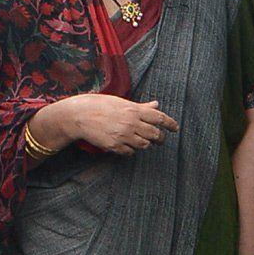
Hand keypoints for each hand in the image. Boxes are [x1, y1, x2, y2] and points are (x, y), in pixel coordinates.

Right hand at [60, 94, 179, 155]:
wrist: (78, 115)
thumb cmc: (99, 105)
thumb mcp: (121, 102)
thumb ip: (140, 106)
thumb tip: (156, 105)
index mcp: (134, 110)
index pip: (159, 118)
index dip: (170, 124)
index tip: (175, 128)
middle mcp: (131, 123)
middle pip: (155, 134)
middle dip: (160, 138)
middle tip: (160, 139)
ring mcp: (123, 136)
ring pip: (144, 145)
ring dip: (145, 143)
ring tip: (141, 140)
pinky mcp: (114, 146)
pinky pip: (130, 152)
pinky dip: (131, 149)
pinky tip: (127, 144)